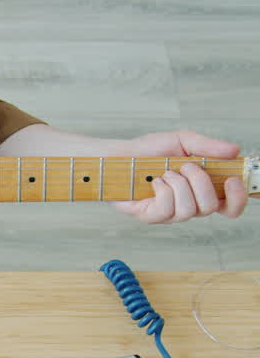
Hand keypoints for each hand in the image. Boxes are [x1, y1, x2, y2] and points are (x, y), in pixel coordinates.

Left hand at [110, 130, 248, 222]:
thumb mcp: (183, 141)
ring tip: (166, 172)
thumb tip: (235, 151)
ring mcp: (169, 213)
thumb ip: (208, 146)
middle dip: (201, 183)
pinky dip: (164, 191)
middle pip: (211, 208)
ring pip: (189, 210)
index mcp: (202, 190)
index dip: (238, 198)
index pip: (230, 206)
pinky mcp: (150, 216)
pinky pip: (167, 210)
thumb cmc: (150, 150)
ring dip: (179, 185)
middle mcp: (189, 205)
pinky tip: (155, 181)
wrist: (119, 155)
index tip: (233, 179)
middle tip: (186, 166)